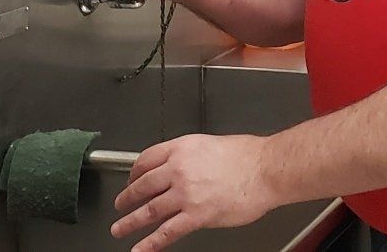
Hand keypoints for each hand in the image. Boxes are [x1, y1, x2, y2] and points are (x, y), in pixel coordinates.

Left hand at [110, 133, 279, 250]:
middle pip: (143, 185)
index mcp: (182, 149)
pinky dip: (150, 243)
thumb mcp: (211, 145)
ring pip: (149, 210)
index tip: (131, 179)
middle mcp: (179, 169)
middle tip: (120, 205)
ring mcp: (186, 193)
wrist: (266, 169)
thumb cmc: (249, 156)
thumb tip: (183, 170)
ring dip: (130, 222)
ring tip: (120, 228)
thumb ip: (192, 157)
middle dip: (127, 197)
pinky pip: (167, 231)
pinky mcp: (197, 215)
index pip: (146, 159)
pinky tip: (141, 249)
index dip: (134, 172)